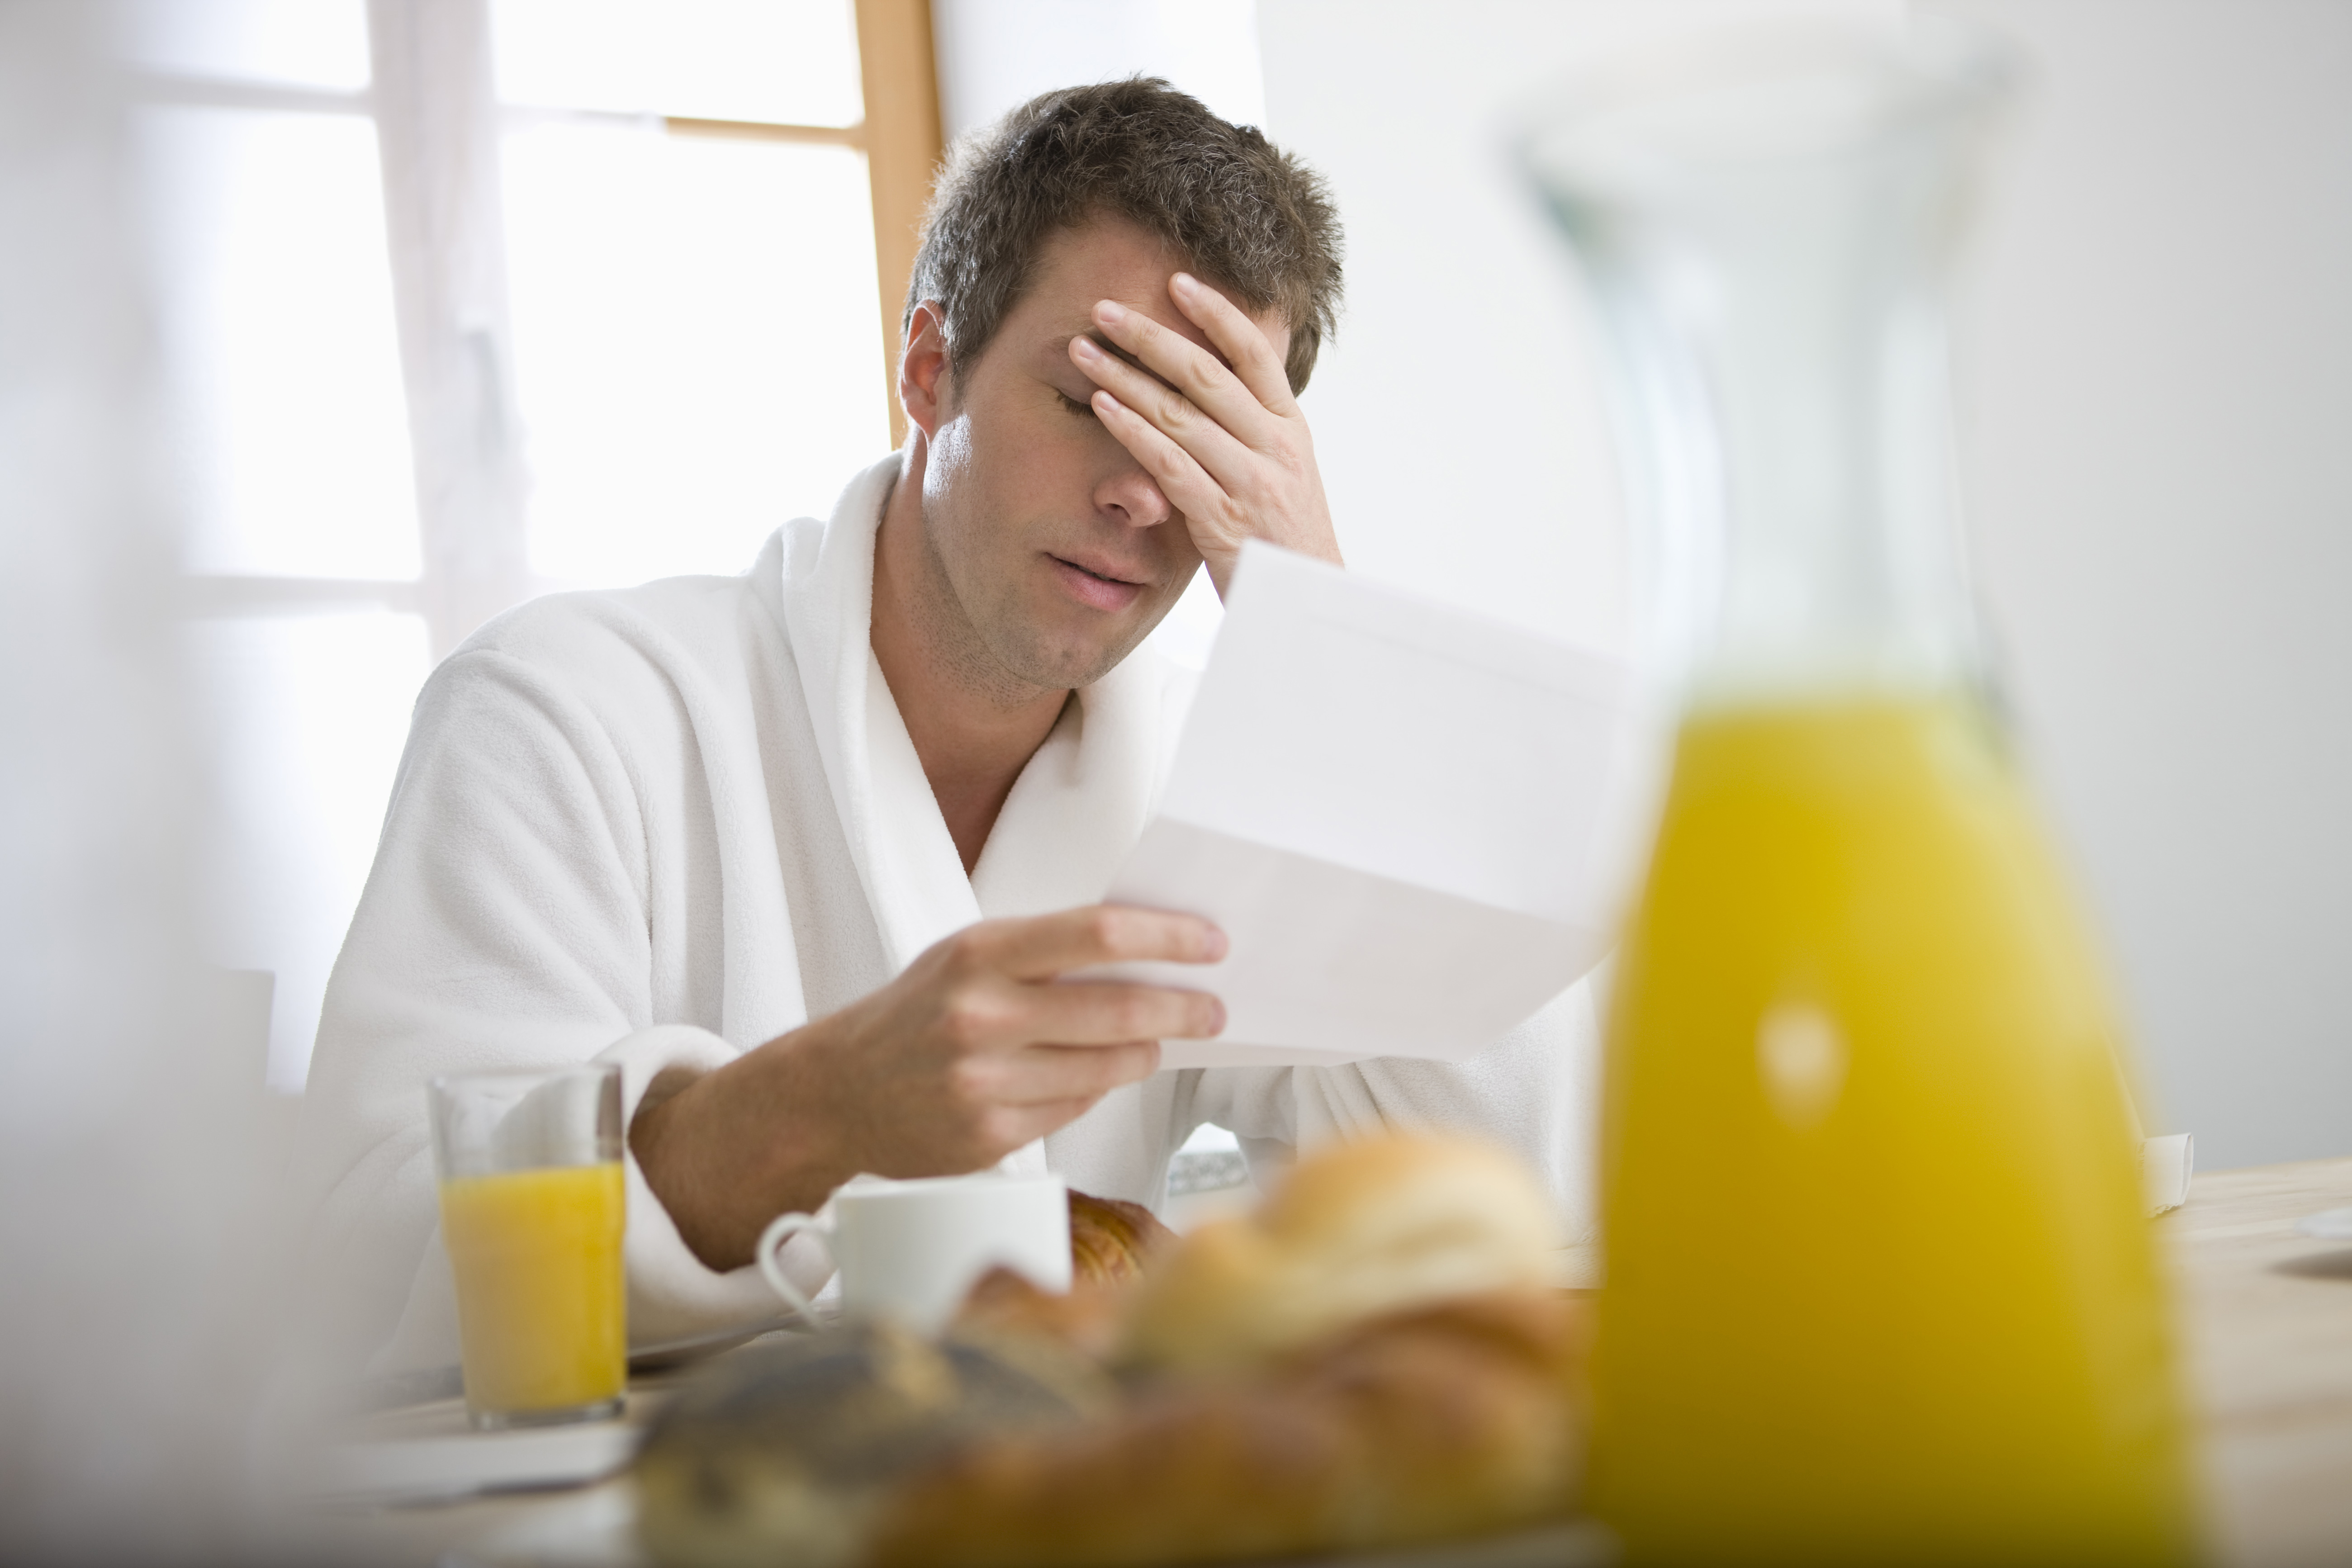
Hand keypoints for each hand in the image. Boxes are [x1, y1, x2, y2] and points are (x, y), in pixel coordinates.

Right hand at [630, 905, 1226, 1269]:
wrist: (837, 1093)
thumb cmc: (915, 1013)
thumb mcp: (966, 956)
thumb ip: (1044, 952)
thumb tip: (1144, 956)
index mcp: (979, 955)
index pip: (1098, 934)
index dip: (1167, 938)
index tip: (1209, 944)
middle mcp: (982, 1016)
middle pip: (1118, 1009)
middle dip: (1183, 1009)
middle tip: (1212, 1009)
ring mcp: (986, 1083)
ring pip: (1106, 1067)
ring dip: (1145, 1053)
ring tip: (1156, 1041)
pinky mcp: (991, 1137)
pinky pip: (1076, 1108)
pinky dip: (1096, 1088)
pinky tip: (1094, 1075)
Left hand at [1070, 273, 1341, 596]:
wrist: (1310, 609)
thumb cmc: (1287, 543)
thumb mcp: (1285, 476)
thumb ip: (1253, 435)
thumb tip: (1215, 392)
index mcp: (1290, 430)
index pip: (1256, 355)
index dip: (1217, 313)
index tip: (1177, 281)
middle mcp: (1275, 447)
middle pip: (1207, 375)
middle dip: (1151, 336)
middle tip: (1104, 308)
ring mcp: (1251, 482)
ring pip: (1182, 415)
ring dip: (1126, 377)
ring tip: (1084, 351)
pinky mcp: (1224, 521)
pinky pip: (1171, 465)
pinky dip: (1133, 431)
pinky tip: (1102, 407)